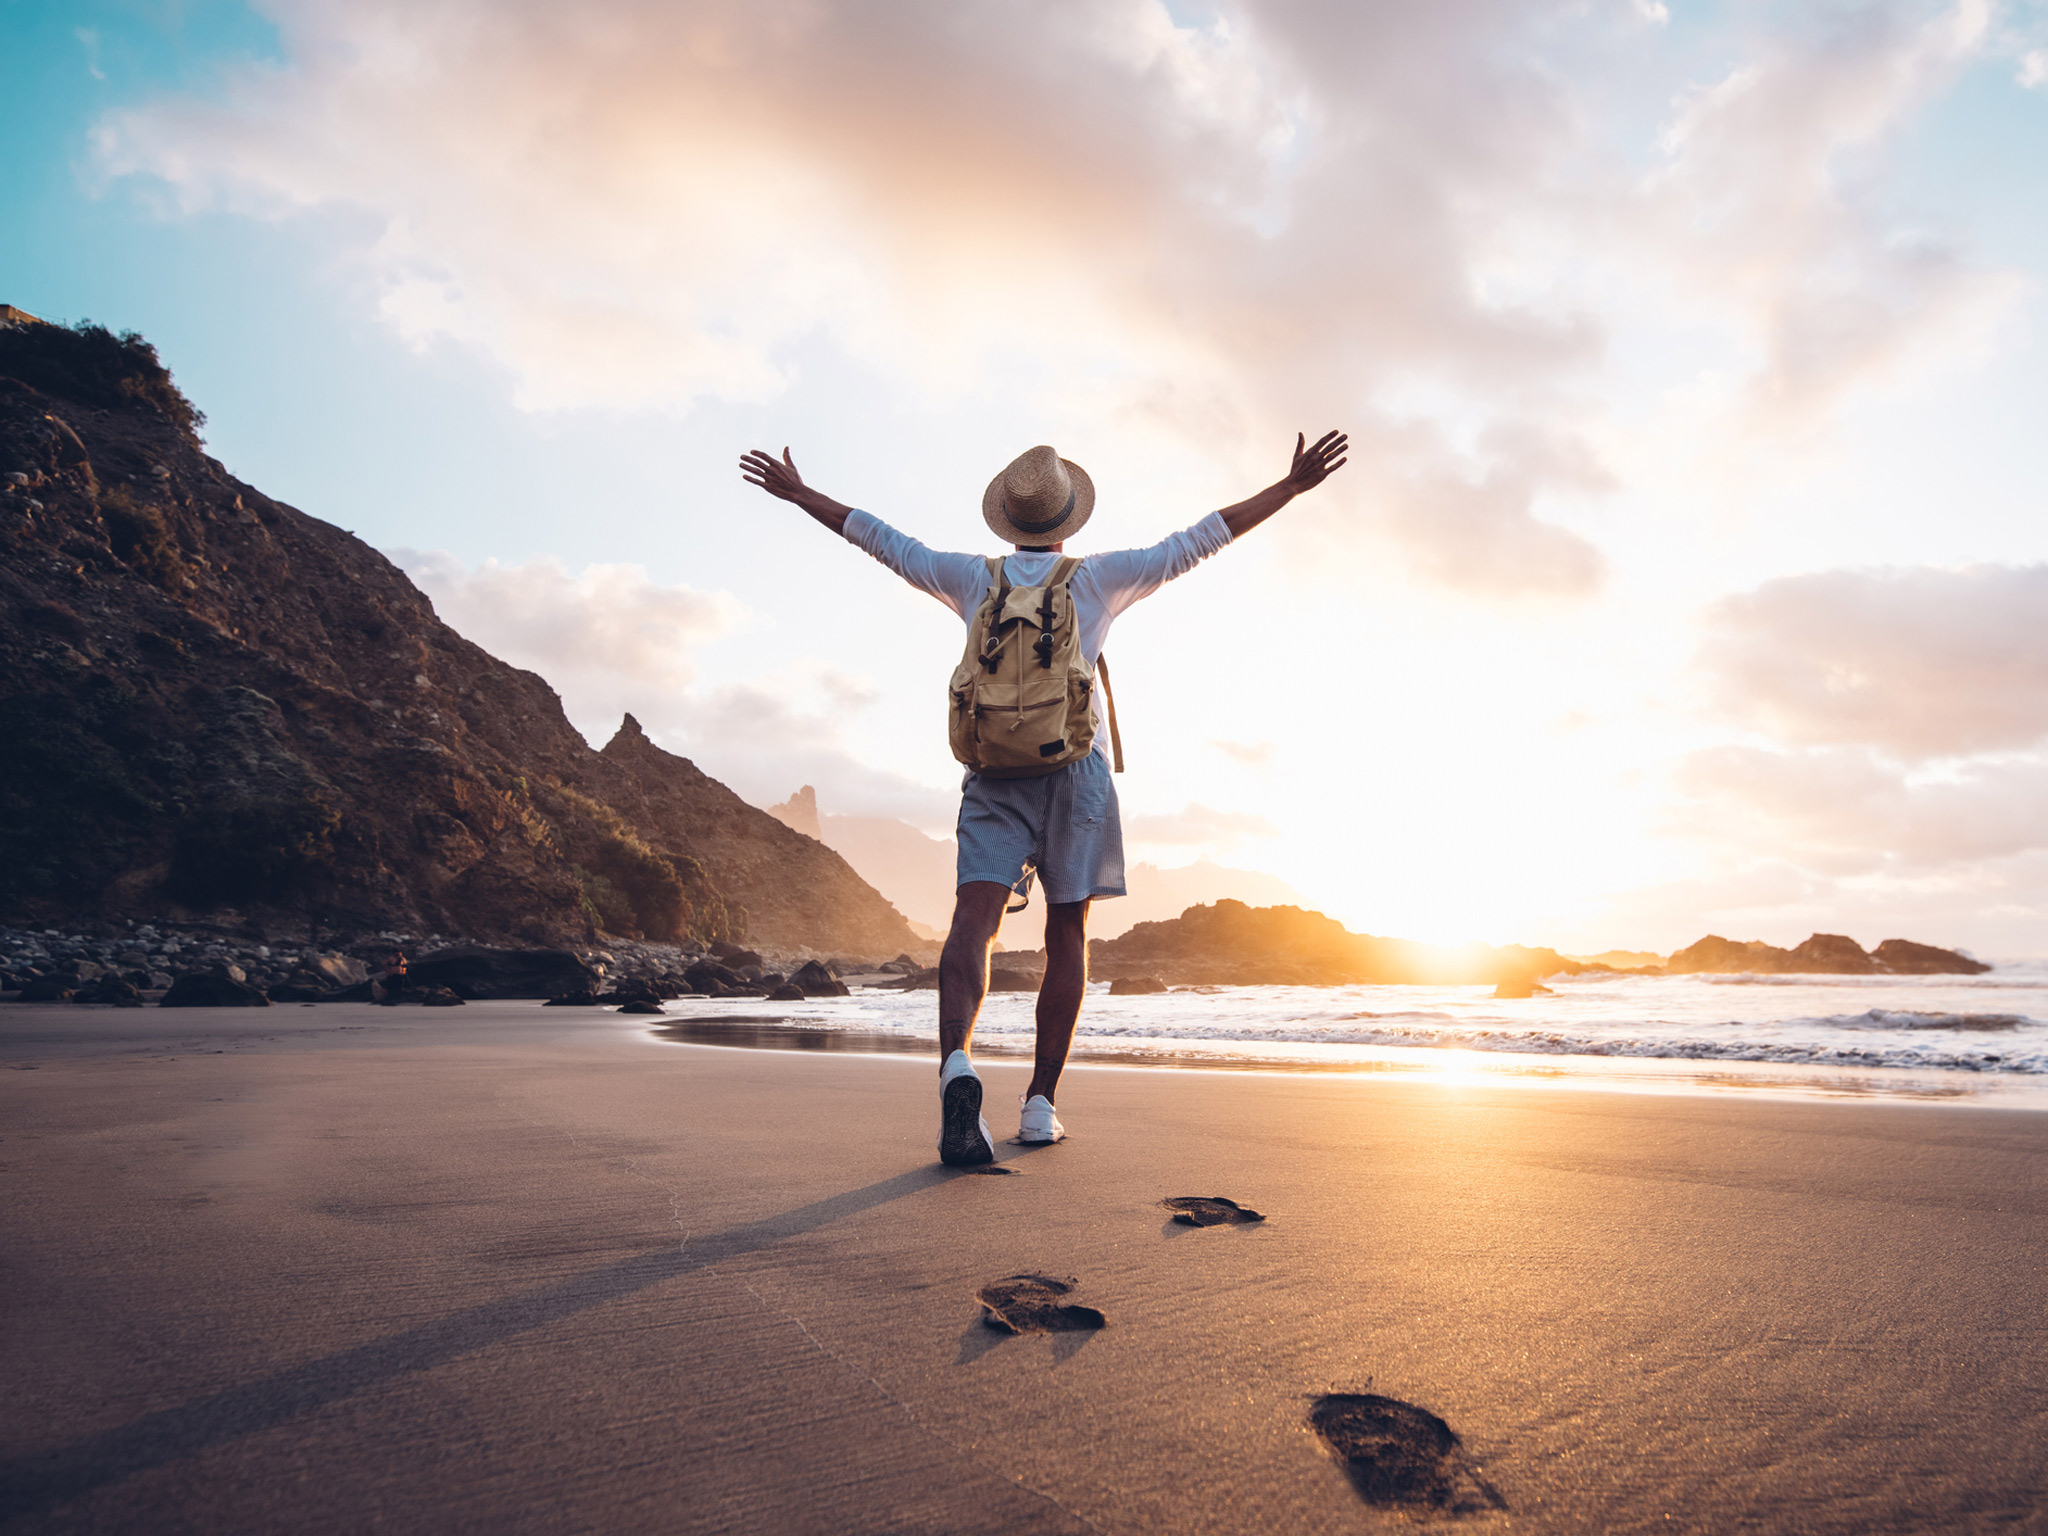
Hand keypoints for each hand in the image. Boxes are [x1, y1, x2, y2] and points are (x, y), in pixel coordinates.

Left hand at [738, 446, 852, 533]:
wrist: (797, 492)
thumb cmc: (795, 480)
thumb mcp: (791, 466)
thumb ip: (786, 456)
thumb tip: (786, 447)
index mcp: (777, 464)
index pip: (764, 456)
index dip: (756, 453)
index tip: (751, 451)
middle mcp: (772, 470)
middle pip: (757, 462)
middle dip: (748, 458)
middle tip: (741, 456)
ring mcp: (769, 478)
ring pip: (755, 471)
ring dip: (746, 467)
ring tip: (740, 464)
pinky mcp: (768, 487)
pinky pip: (756, 481)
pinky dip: (750, 478)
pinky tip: (744, 476)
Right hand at [1284, 430, 1347, 494]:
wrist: (1294, 484)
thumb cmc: (1295, 470)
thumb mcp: (1296, 456)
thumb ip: (1300, 444)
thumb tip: (1300, 432)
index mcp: (1310, 453)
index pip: (1322, 441)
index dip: (1330, 436)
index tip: (1337, 431)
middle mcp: (1315, 458)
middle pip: (1329, 447)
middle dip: (1338, 441)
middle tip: (1345, 436)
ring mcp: (1319, 466)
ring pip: (1332, 456)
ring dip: (1340, 450)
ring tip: (1346, 445)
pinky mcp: (1322, 475)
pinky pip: (1332, 467)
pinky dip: (1339, 463)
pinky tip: (1345, 458)